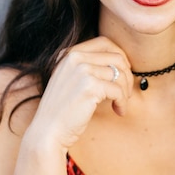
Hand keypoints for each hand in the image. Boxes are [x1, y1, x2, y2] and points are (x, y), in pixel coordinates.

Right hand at [26, 36, 133, 151]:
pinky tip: (118, 110)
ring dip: (125, 91)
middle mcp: (75, 58)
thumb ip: (88, 67)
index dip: (120, 56)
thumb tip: (122, 62)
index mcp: (69, 54)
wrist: (47, 132)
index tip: (124, 72)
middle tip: (126, 92)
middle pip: (116, 57)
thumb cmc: (62, 110)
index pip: (104, 42)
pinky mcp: (90, 87)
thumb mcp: (71, 79)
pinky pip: (118, 90)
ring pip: (120, 74)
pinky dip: (122, 101)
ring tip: (121, 103)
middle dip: (127, 75)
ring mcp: (82, 71)